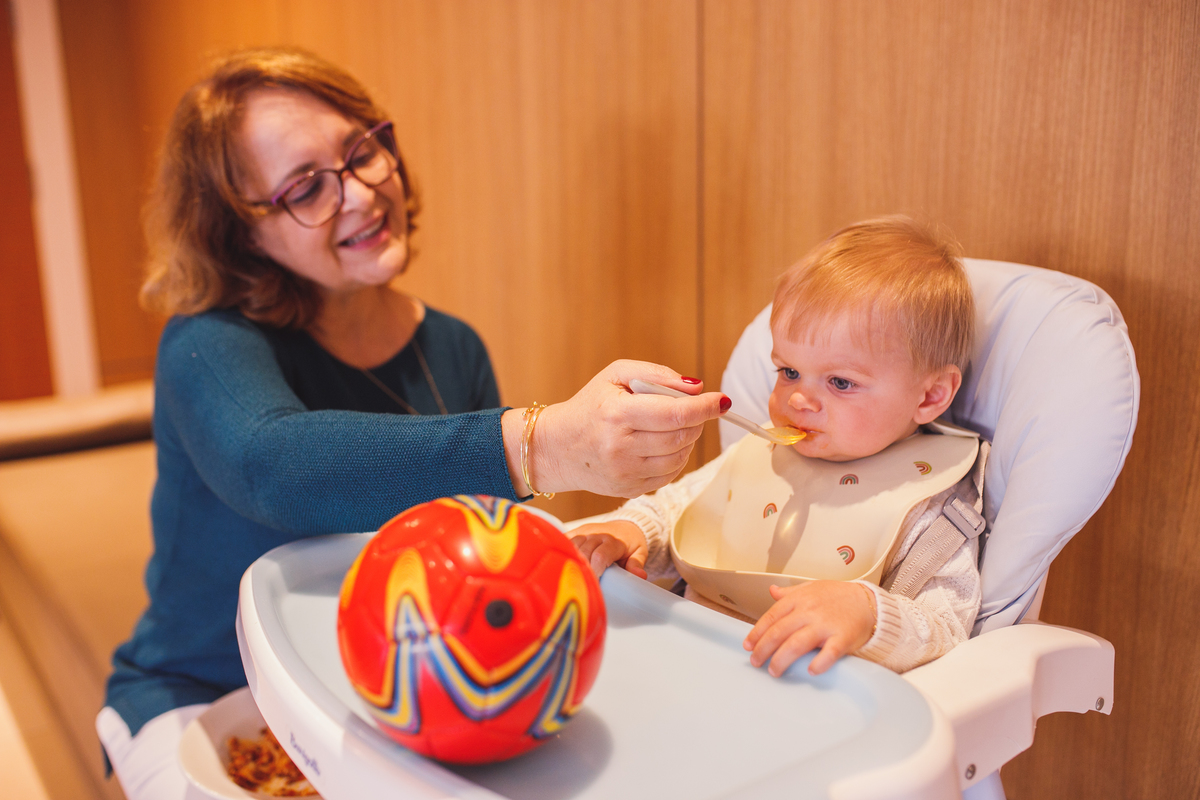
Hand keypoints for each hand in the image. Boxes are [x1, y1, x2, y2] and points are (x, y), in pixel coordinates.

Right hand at [520, 360, 726, 497]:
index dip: (704, 407)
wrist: (557, 448)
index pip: (675, 413)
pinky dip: (675, 457)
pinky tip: (660, 444)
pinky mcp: (629, 489)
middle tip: (694, 409)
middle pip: (682, 437)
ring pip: (680, 457)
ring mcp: (625, 473)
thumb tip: (696, 388)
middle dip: (697, 421)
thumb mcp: (615, 375)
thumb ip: (657, 375)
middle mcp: (620, 447)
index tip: (721, 401)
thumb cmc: (590, 406)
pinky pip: (669, 474)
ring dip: (687, 439)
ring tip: (672, 425)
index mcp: (617, 414)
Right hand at [569, 521, 648, 578]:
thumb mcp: (639, 553)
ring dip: (571, 561)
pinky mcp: (577, 531)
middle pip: (584, 553)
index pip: (600, 556)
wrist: (626, 526)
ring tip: (572, 576)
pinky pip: (566, 539)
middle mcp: (598, 534)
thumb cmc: (631, 543)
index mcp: (614, 541)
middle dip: (582, 569)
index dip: (594, 570)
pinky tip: (562, 563)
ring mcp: (585, 532)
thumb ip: (637, 564)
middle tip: (581, 585)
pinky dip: (562, 550)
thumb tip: (640, 576)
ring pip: (573, 546)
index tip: (592, 584)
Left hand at [743, 581, 876, 676]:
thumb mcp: (811, 588)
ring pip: (797, 644)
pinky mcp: (843, 637)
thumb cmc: (838, 595)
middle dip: (764, 649)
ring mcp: (825, 624)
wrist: (867, 601)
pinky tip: (811, 670)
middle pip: (779, 632)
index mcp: (799, 600)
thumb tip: (772, 590)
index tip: (748, 646)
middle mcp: (809, 611)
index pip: (772, 617)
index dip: (757, 633)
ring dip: (782, 659)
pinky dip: (819, 662)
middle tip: (755, 662)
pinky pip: (829, 652)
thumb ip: (790, 593)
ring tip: (774, 671)